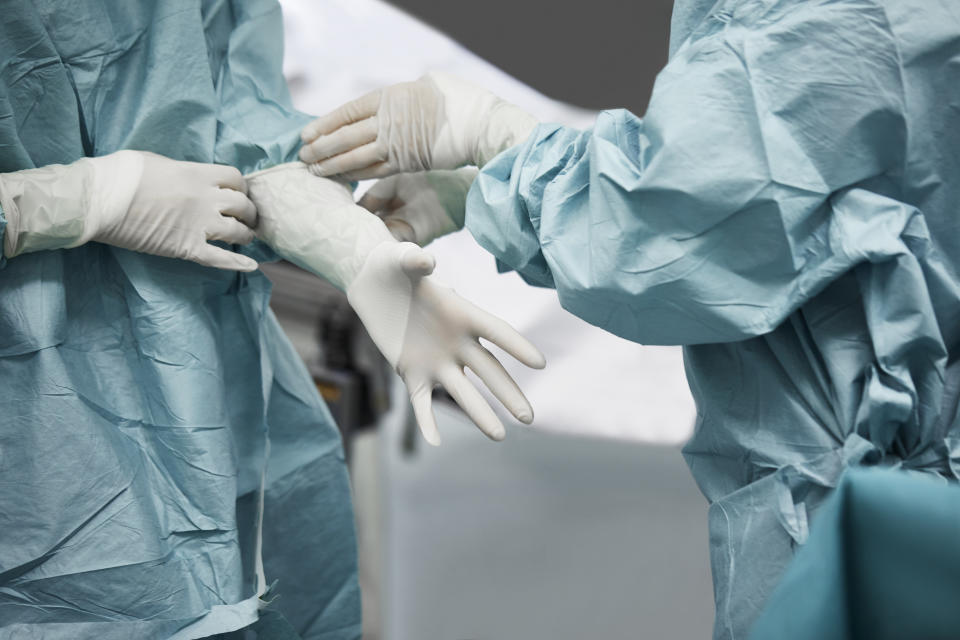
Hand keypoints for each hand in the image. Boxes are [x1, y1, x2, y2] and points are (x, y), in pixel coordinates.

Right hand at [0, 151, 257, 269]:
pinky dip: (238, 264)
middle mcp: (205, 199)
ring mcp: (199, 225)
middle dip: (249, 211)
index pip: (235, 178)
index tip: (239, 192)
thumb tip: (189, 178)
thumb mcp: (157, 161)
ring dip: (245, 235)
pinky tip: (251, 267)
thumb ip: (181, 171)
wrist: (100, 200)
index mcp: (198, 174)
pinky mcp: (187, 248)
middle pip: (243, 205)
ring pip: (237, 232)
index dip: (241, 186)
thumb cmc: (120, 175)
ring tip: (246, 237)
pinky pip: (220, 258)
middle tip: (248, 217)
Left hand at [245, 163, 544, 443]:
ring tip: (500, 437)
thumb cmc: (393, 265)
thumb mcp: (400, 258)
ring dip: (480, 413)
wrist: (373, 284)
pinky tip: (435, 443)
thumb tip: (426, 260)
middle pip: (489, 370)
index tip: (539, 363)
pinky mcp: (411, 372)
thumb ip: (414, 259)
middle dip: (508, 393)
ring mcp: (435, 360)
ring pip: (462, 392)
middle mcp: (456, 341)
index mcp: (462, 313)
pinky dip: (427, 422)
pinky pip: (421, 402)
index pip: (496, 331)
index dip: (516, 345)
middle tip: (529, 417)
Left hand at [299, 72, 537, 178]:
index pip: (349, 111)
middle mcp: (389, 119)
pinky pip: (374, 169)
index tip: (307, 134)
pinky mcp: (407, 163)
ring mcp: (396, 143)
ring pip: (356, 156)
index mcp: (392, 96)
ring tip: (315, 171)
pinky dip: (355, 174)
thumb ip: (409, 95)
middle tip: (303, 157)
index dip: (326, 123)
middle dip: (322, 147)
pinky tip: (342, 178)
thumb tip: (402, 100)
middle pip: (346, 135)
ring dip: (333, 165)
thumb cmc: (463, 103)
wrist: (482, 126)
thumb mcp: (431, 85)